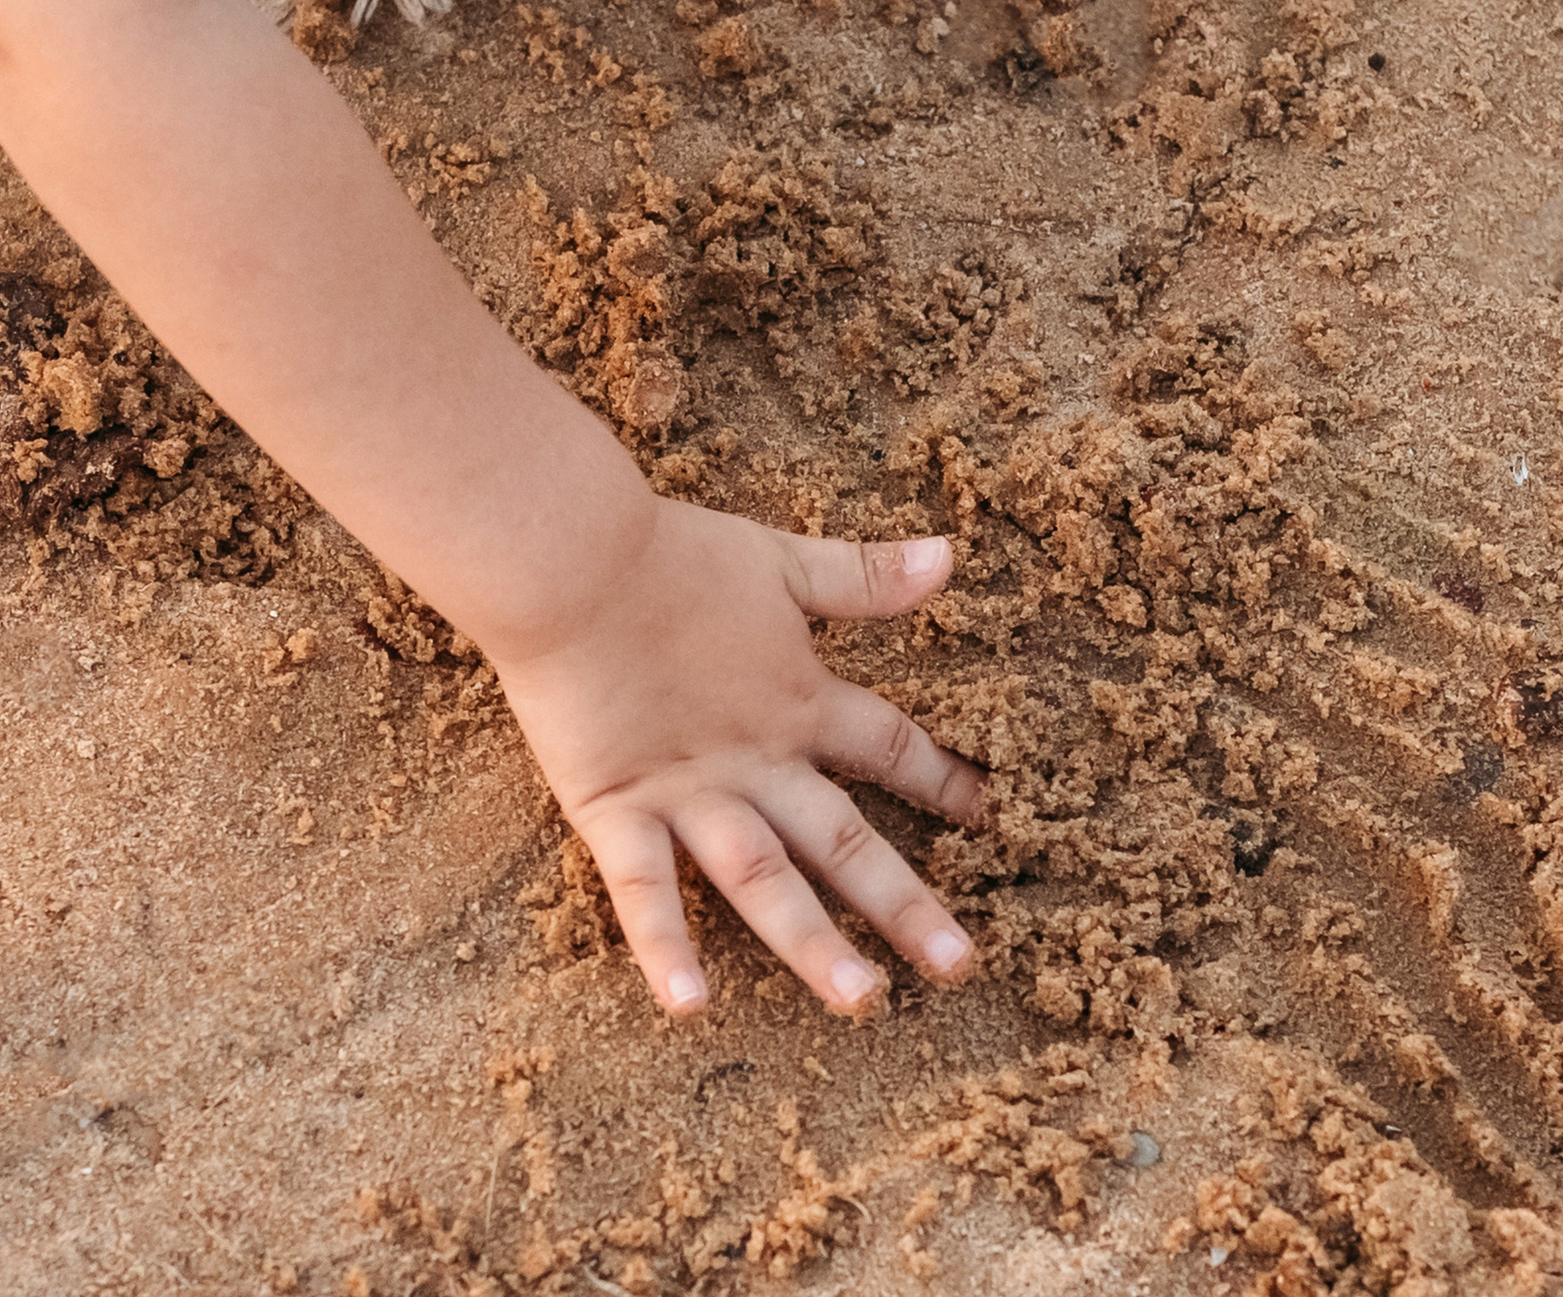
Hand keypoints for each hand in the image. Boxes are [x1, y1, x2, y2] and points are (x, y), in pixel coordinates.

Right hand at [491, 498, 985, 1016]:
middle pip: (844, 840)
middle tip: (960, 966)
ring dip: (813, 943)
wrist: (570, 563)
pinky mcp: (616, 809)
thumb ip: (863, 576)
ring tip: (862, 1001)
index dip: (943, 781)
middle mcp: (756, 761)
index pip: (888, 749)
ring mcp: (689, 793)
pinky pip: (643, 891)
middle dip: (905, 903)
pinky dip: (666, 947)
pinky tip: (690, 1006)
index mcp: (797, 701)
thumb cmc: (669, 557)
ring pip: (764, 881)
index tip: (991, 819)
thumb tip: (949, 557)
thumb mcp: (780, 561)